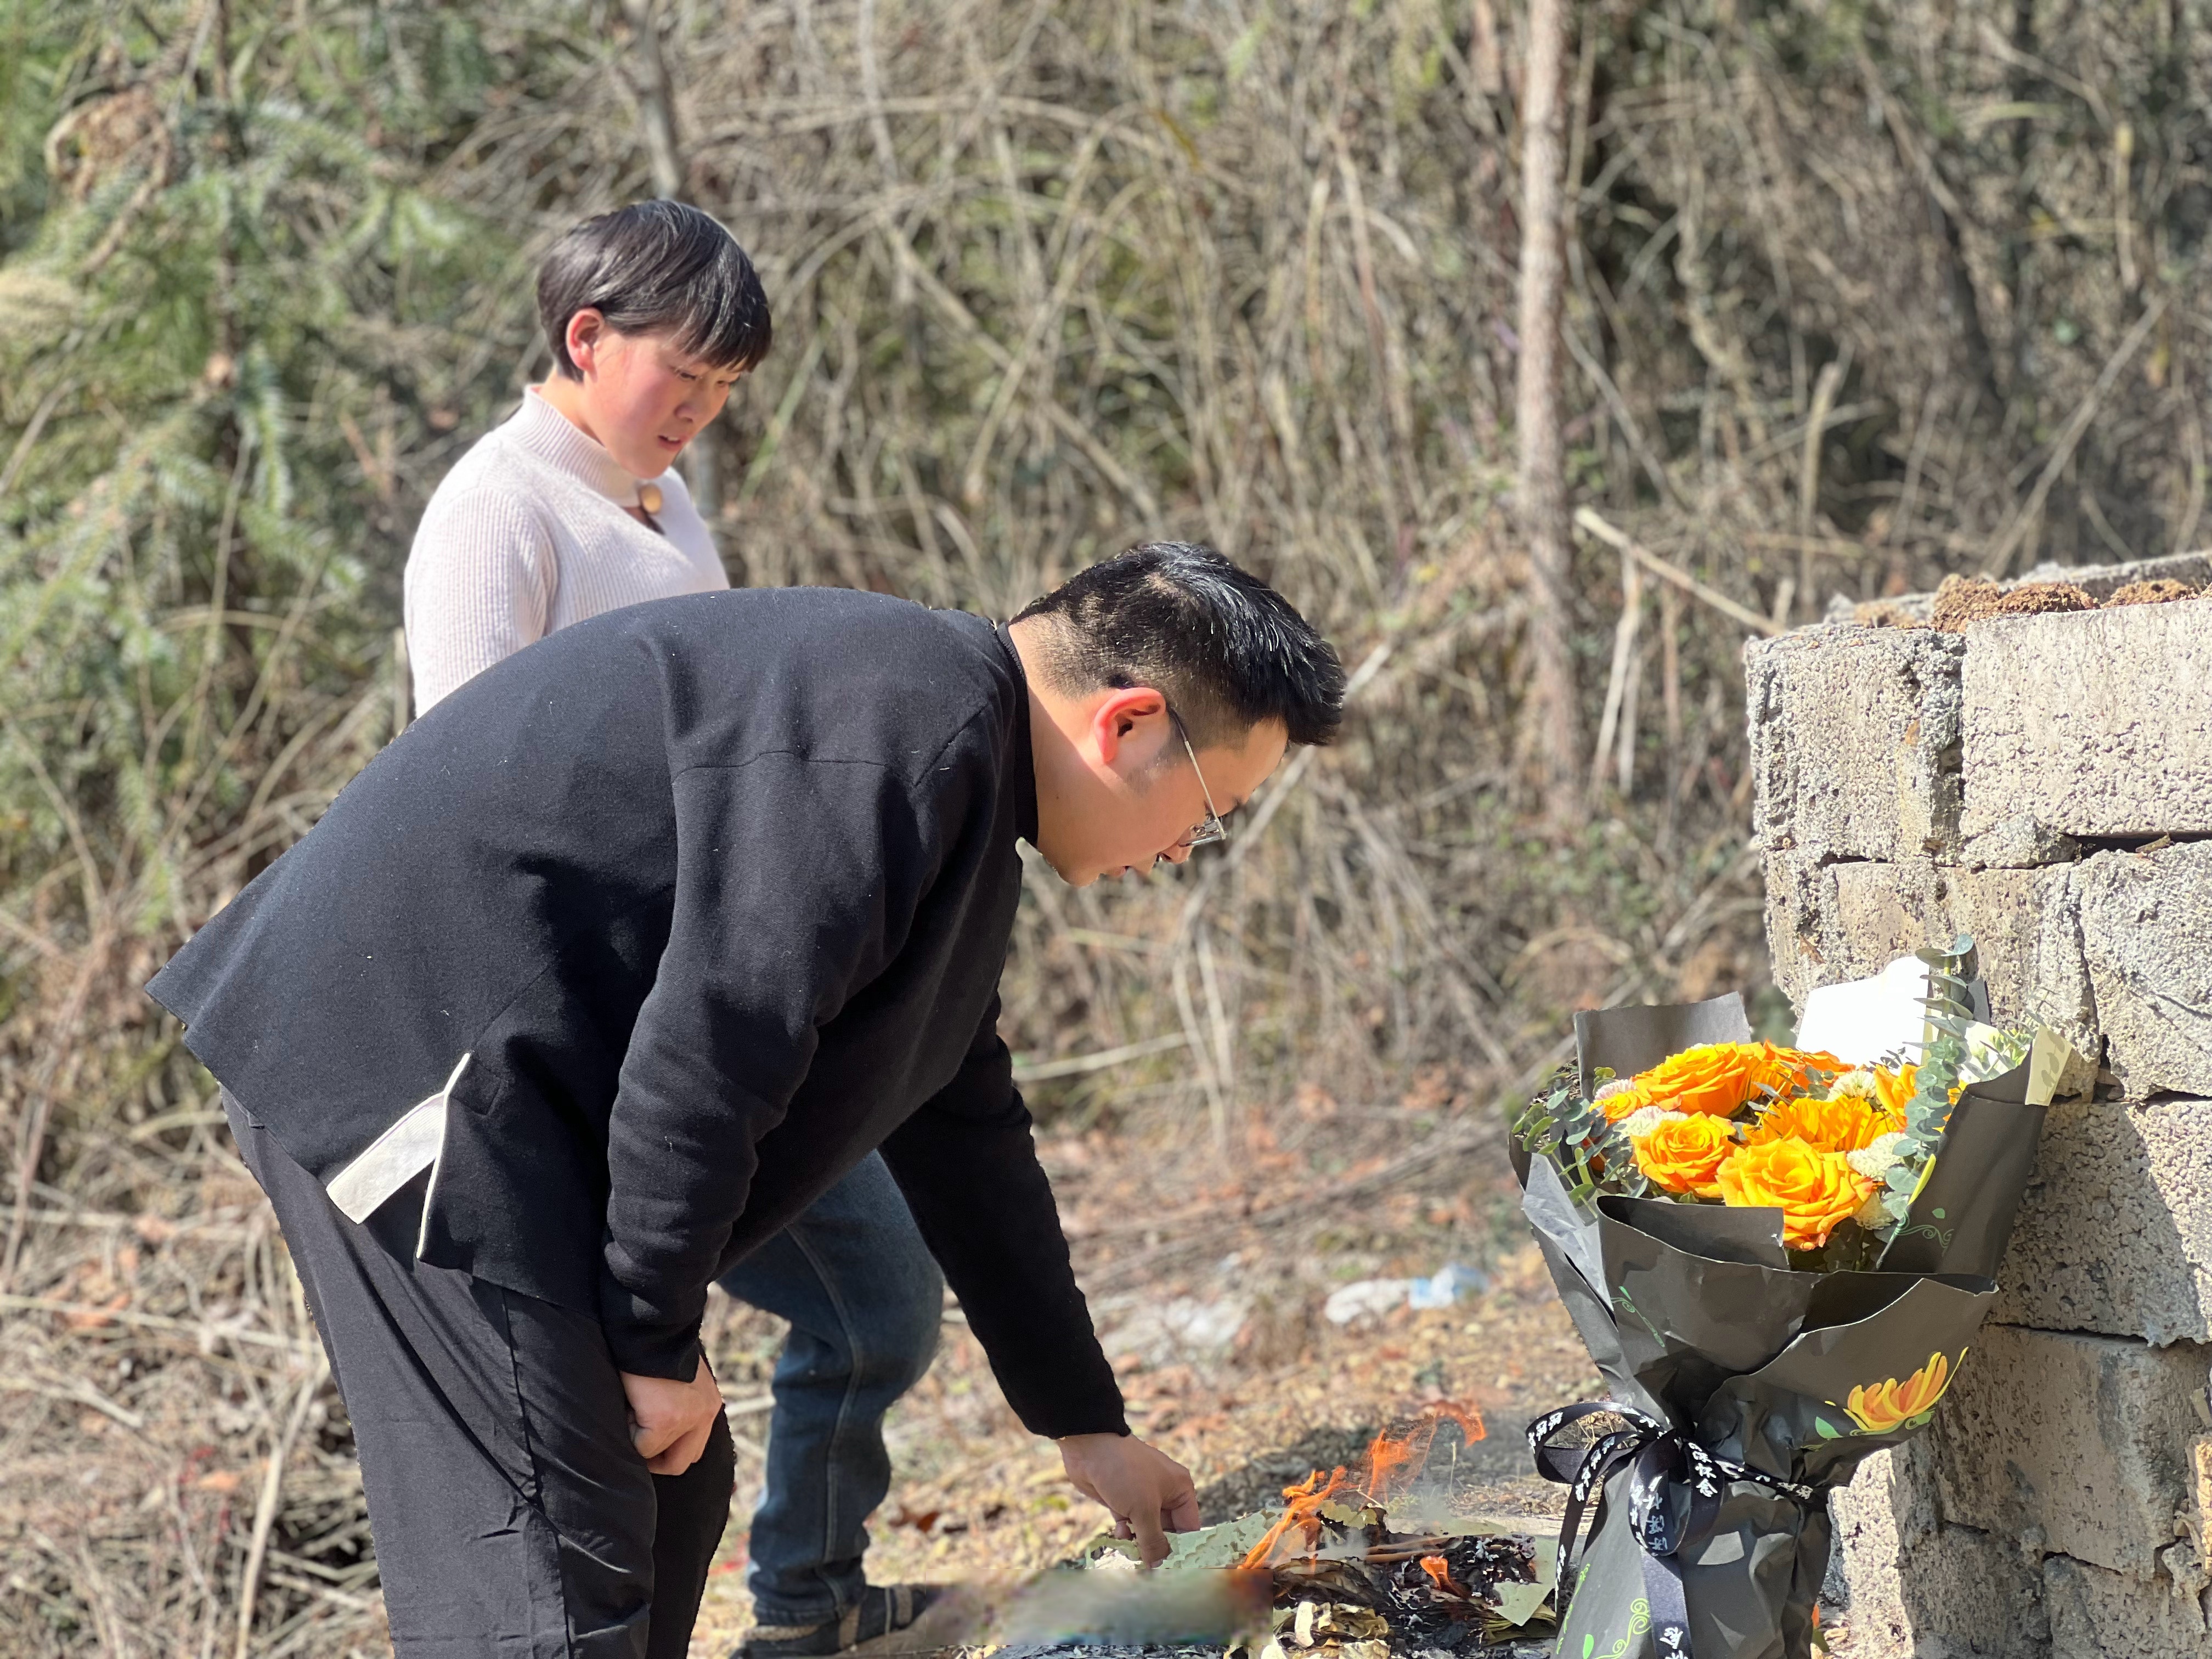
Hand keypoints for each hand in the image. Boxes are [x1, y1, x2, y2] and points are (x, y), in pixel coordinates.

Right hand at [620, 1354, 722, 1475]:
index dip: (668, 1450)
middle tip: (634, 1442)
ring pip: (657, 1455)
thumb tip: (655, 1428)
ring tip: (631, 1410)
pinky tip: (627, 1406)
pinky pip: (641, 1447)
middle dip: (655, 1459)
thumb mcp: (678, 1380)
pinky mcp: (666, 1420)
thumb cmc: (657, 1348)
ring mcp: (688, 1418)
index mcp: (709, 1404)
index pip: (693, 1448)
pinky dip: (627, 1432)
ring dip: (639, 1440)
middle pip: (682, 1462)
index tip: (647, 1440)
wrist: (650, 1327)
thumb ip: (677, 1405)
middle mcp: (706, 1413)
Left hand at [1059, 1432, 1200, 1563]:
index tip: (1175, 1573)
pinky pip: (1130, 1526)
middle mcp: (1165, 1494)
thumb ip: (1153, 1541)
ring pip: (1147, 1531)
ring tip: (1132, 1553)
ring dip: (1139, 1544)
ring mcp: (1142, 1498)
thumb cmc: (1124, 1472)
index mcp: (1180, 1489)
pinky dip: (1126, 1533)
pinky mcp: (1123, 1501)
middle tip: (1149, 1569)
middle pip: (1168, 1533)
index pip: (1189, 1528)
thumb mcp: (1143, 1509)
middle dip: (1158, 1550)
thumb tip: (1160, 1566)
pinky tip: (1120, 1534)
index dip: (1183, 1550)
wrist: (1088, 1447)